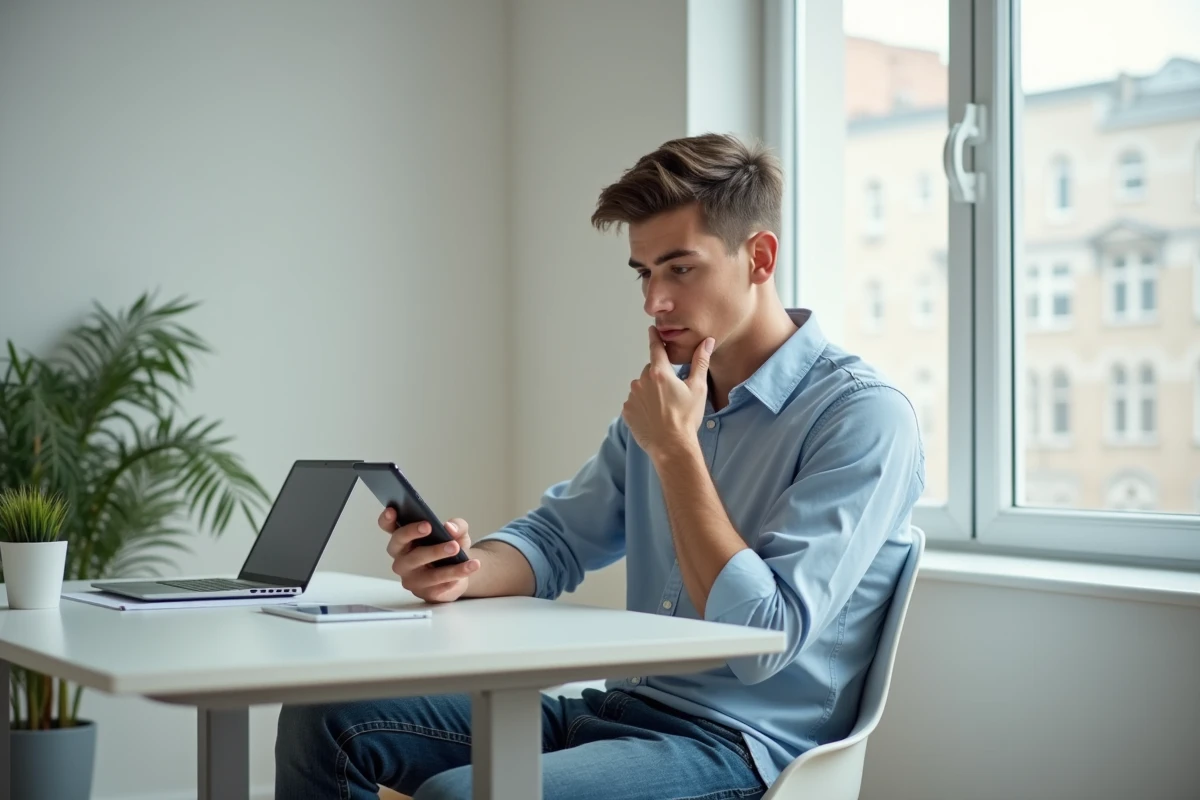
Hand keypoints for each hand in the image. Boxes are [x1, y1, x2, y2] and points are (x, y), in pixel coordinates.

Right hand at [379, 509, 479, 602]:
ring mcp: (410, 577)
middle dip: (413, 533)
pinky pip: (439, 584)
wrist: (462, 571)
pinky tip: (470, 566)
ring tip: (457, 548)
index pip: (388, 527)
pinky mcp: (424, 592)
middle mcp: (402, 558)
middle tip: (430, 527)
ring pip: (421, 565)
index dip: (387, 519)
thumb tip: (449, 528)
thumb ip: (456, 526)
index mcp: (405, 539)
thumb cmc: (452, 546)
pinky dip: (456, 573)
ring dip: (439, 555)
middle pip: (399, 544)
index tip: (392, 510)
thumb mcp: (458, 532)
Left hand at [622, 326, 712, 459]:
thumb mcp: (697, 388)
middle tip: (672, 393)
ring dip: (650, 392)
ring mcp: (632, 397)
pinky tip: (654, 416)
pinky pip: (635, 402)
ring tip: (664, 408)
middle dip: (660, 377)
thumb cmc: (687, 418)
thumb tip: (707, 341)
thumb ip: (700, 362)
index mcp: (660, 373)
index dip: (655, 338)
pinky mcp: (627, 411)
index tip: (651, 329)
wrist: (672, 446)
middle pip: (651, 371)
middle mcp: (642, 381)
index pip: (656, 349)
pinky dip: (642, 405)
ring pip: (642, 387)